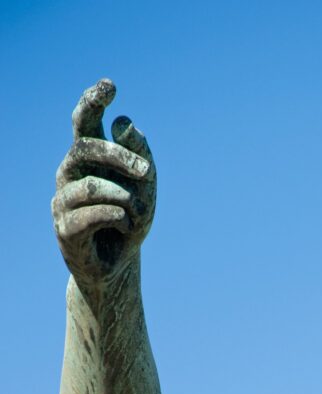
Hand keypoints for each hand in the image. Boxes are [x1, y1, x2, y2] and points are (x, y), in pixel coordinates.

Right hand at [52, 79, 155, 287]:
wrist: (117, 267)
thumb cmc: (129, 223)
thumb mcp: (146, 189)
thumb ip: (141, 157)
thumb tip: (124, 123)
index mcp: (89, 158)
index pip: (85, 121)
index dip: (93, 101)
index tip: (111, 86)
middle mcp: (70, 173)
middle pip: (85, 147)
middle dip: (118, 156)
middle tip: (147, 172)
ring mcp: (62, 200)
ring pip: (91, 186)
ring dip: (123, 198)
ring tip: (137, 213)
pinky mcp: (64, 228)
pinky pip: (93, 215)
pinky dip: (118, 218)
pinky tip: (126, 226)